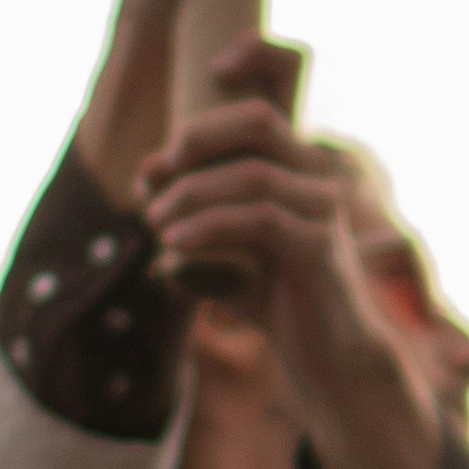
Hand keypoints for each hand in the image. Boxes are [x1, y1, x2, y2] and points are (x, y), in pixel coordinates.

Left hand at [141, 42, 446, 468]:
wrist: (325, 355)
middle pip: (258, 126)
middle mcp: (318, 179)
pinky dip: (209, 226)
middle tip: (154, 178)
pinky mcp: (320, 246)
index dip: (212, 113)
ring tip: (154, 222)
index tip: (167, 145)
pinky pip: (259, 219)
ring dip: (192, 192)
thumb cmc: (273, 297)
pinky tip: (175, 243)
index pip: (260, 113)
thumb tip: (144, 172)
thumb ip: (186, 210)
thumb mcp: (222, 248)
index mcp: (298, 170)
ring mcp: (324, 209)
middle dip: (197, 141)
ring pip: (252, 175)